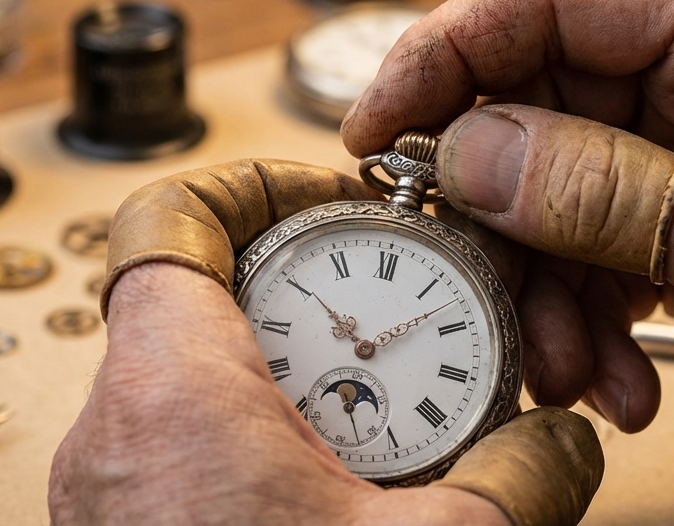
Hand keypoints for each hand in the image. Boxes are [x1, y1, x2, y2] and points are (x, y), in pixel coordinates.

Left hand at [50, 160, 603, 525]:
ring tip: (388, 415)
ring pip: (200, 372)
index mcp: (172, 396)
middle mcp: (118, 434)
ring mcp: (113, 490)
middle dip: (317, 291)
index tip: (335, 194)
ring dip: (302, 374)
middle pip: (203, 288)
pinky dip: (273, 441)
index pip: (172, 216)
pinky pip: (192, 445)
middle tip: (397, 314)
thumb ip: (520, 479)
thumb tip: (559, 447)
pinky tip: (348, 490)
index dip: (257, 182)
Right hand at [342, 0, 673, 524]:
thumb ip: (604, 192)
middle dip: (497, 207)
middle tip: (470, 280)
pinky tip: (621, 379)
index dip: (447, 50)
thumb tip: (472, 149)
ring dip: (543, 286)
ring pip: (554, 188)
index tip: (379, 126)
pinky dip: (587, 319)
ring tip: (571, 365)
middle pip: (538, 100)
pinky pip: (594, 247)